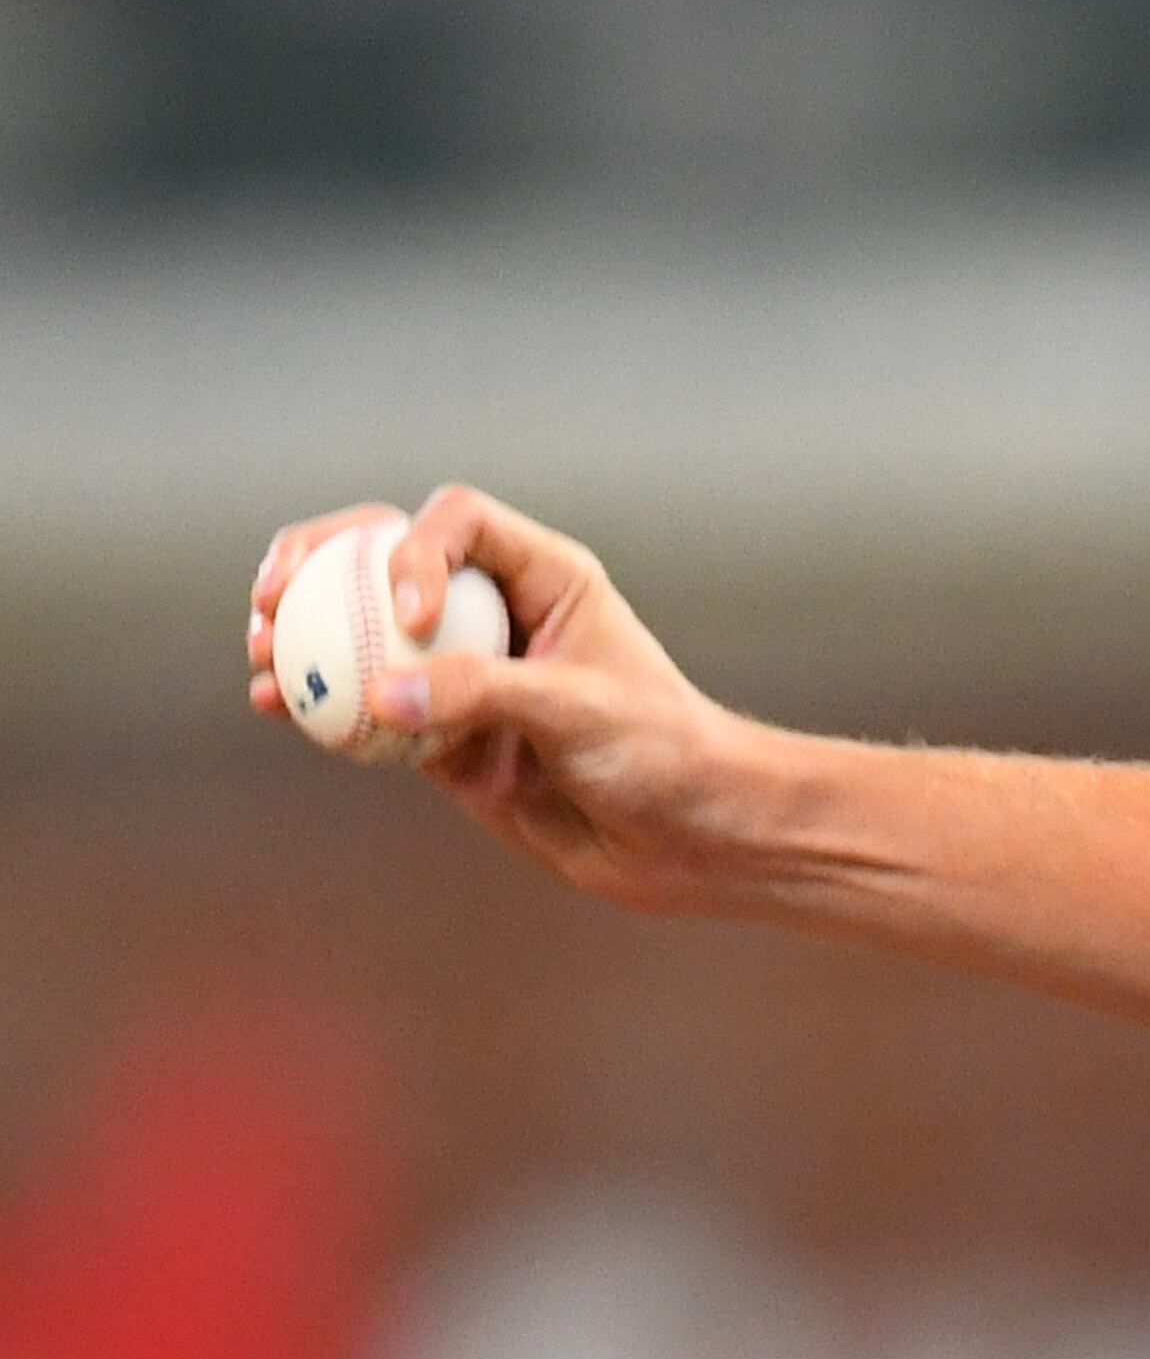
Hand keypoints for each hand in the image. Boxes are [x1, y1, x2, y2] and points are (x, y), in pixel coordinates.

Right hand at [248, 486, 754, 911]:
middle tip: (272, 595)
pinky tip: (270, 705)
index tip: (408, 617)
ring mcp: (461, 673)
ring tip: (257, 648)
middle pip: (387, 554)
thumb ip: (484, 694)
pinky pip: (365, 707)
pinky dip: (315, 701)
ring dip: (301, 630)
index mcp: (545, 577)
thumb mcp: (581, 712)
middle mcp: (495, 612)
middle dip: (321, 560)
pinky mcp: (440, 735)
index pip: (458, 520)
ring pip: (361, 628)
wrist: (683, 838)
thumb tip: (379, 693)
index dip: (413, 547)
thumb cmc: (661, 756)